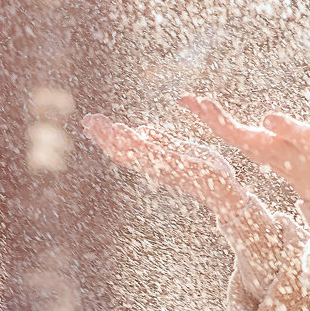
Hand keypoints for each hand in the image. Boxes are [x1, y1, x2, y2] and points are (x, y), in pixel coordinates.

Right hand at [81, 112, 253, 222]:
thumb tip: (142, 130)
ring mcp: (163, 166)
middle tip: (87, 121)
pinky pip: (153, 152)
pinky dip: (138, 142)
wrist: (222, 189)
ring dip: (114, 138)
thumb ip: (162, 141)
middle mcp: (154, 166)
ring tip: (98, 124)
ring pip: (132, 151)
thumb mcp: (181, 150)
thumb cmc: (205, 172)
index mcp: (155, 161)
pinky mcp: (176, 165)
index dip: (108, 138)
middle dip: (104, 136)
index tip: (92, 124)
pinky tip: (128, 131)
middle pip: (122, 151)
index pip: (125, 149)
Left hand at [179, 92, 309, 202]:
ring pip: (222, 129)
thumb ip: (288, 128)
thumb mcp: (305, 139)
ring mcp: (249, 145)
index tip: (203, 101)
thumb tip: (267, 117)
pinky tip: (208, 111)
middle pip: (220, 129)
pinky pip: (227, 130)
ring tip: (190, 100)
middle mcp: (249, 146)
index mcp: (258, 145)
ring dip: (205, 115)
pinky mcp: (251, 143)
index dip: (216, 116)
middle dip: (202, 113)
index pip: (231, 130)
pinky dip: (215, 118)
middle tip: (184, 98)